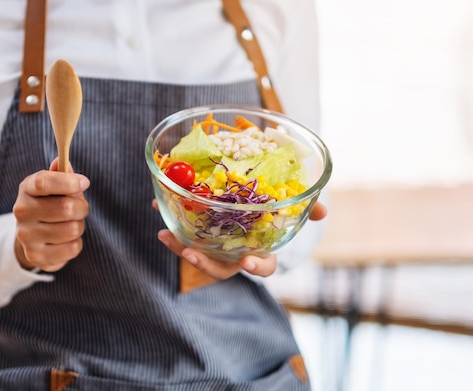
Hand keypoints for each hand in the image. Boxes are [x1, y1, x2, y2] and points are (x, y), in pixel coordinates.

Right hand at [13, 158, 89, 271]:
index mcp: (26, 189)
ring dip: (79, 226)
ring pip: (72, 229)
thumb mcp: (54, 186)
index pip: (44, 182)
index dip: (69, 182)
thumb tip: (64, 163)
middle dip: (82, 207)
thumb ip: (61, 174)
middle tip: (79, 208)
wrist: (32, 236)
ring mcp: (27, 236)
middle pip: (66, 208)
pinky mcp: (36, 256)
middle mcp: (22, 212)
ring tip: (70, 224)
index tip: (84, 183)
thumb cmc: (49, 204)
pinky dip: (76, 243)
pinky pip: (72, 248)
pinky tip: (66, 240)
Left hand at [155, 201, 327, 279]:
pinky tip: (156, 204)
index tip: (247, 261)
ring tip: (164, 235)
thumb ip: (305, 210)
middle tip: (190, 253)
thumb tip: (323, 211)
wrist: (249, 202)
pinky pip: (183, 234)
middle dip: (204, 265)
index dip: (256, 266)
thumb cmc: (272, 212)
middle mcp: (235, 255)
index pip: (262, 267)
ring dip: (179, 246)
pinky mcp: (199, 235)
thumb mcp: (289, 209)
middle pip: (220, 269)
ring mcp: (216, 248)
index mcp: (260, 252)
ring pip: (197, 254)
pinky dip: (170, 222)